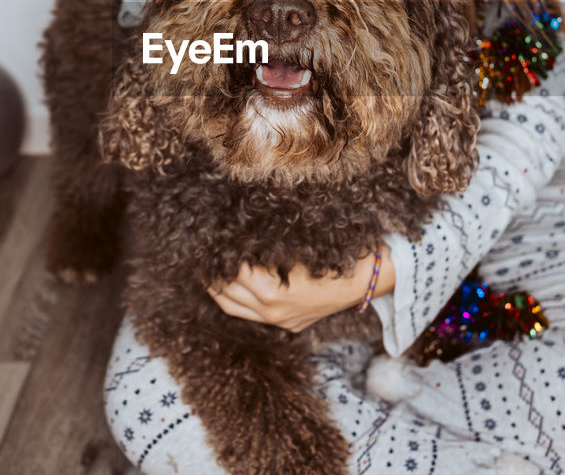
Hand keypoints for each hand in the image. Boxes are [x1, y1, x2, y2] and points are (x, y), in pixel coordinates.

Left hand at [208, 248, 393, 332]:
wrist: (364, 280)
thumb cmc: (329, 255)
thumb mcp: (293, 248)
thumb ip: (263, 247)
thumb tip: (233, 238)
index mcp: (270, 291)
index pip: (230, 273)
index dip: (218, 256)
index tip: (207, 243)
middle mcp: (271, 311)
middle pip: (226, 293)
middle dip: (211, 275)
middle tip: (199, 257)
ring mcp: (279, 321)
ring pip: (233, 308)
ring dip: (218, 291)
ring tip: (207, 273)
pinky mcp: (287, 326)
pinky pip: (251, 315)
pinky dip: (238, 301)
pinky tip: (232, 287)